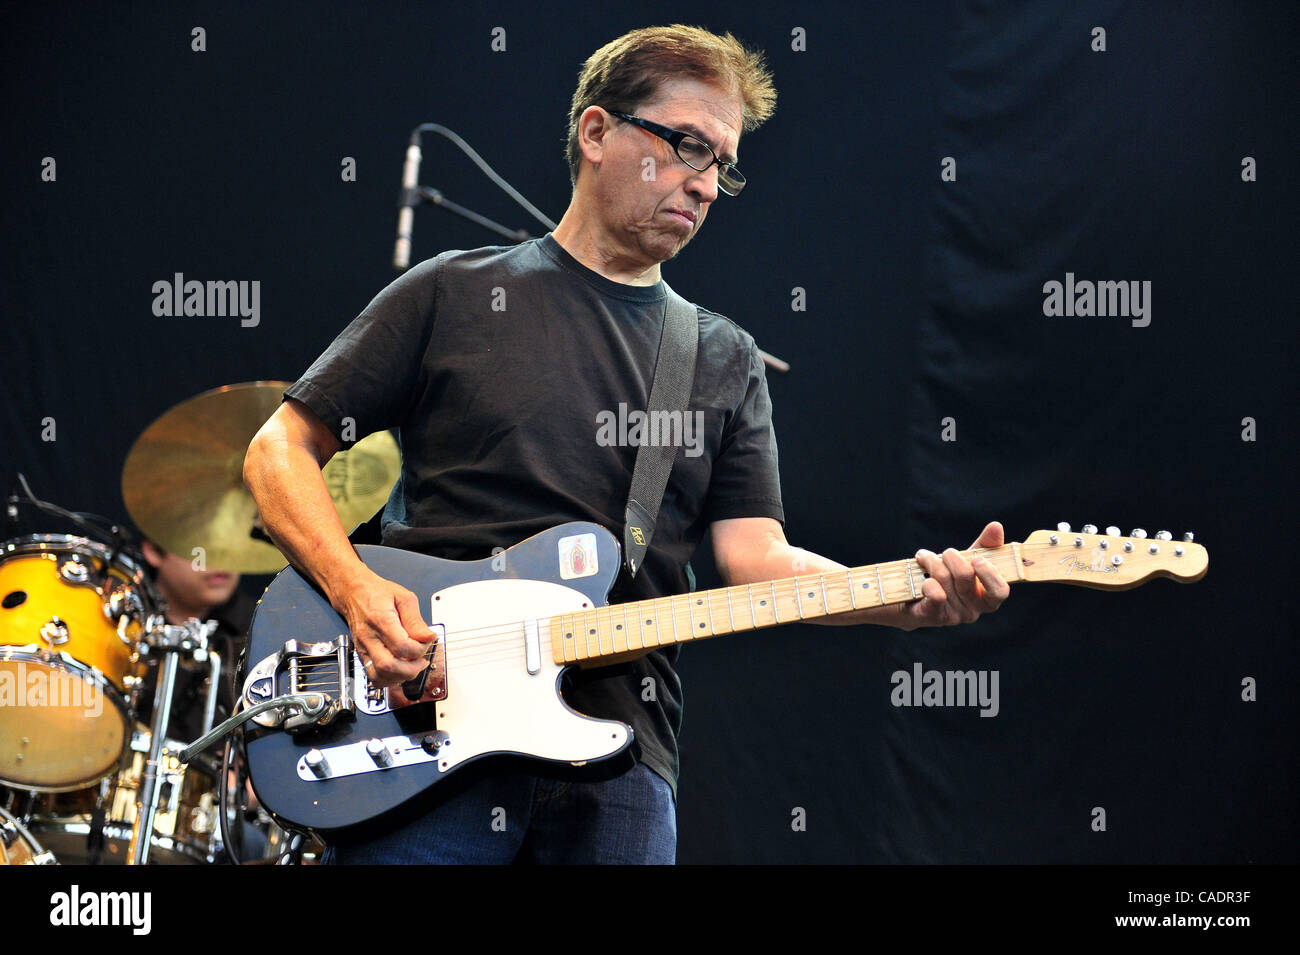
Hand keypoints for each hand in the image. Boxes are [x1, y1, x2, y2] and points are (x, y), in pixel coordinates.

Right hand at [333, 570, 435, 687]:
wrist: (353, 593)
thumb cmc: (377, 593)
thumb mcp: (404, 598)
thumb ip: (416, 620)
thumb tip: (428, 637)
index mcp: (381, 621)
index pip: (402, 647)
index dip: (420, 649)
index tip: (427, 641)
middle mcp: (369, 638)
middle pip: (388, 666)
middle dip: (411, 669)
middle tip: (421, 660)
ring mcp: (363, 648)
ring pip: (379, 676)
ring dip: (399, 677)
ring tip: (411, 666)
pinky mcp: (361, 655)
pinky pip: (373, 676)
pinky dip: (389, 679)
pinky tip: (400, 669)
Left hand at [898, 521, 1010, 629]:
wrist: (913, 599)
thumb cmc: (948, 578)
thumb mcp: (968, 561)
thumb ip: (985, 545)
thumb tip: (996, 526)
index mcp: (987, 598)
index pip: (1000, 591)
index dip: (990, 573)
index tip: (976, 559)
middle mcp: (973, 611)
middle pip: (965, 574)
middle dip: (951, 556)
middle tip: (943, 553)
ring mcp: (954, 616)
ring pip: (944, 577)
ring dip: (932, 561)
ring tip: (924, 558)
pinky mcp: (933, 617)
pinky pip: (935, 593)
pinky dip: (926, 580)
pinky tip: (922, 577)